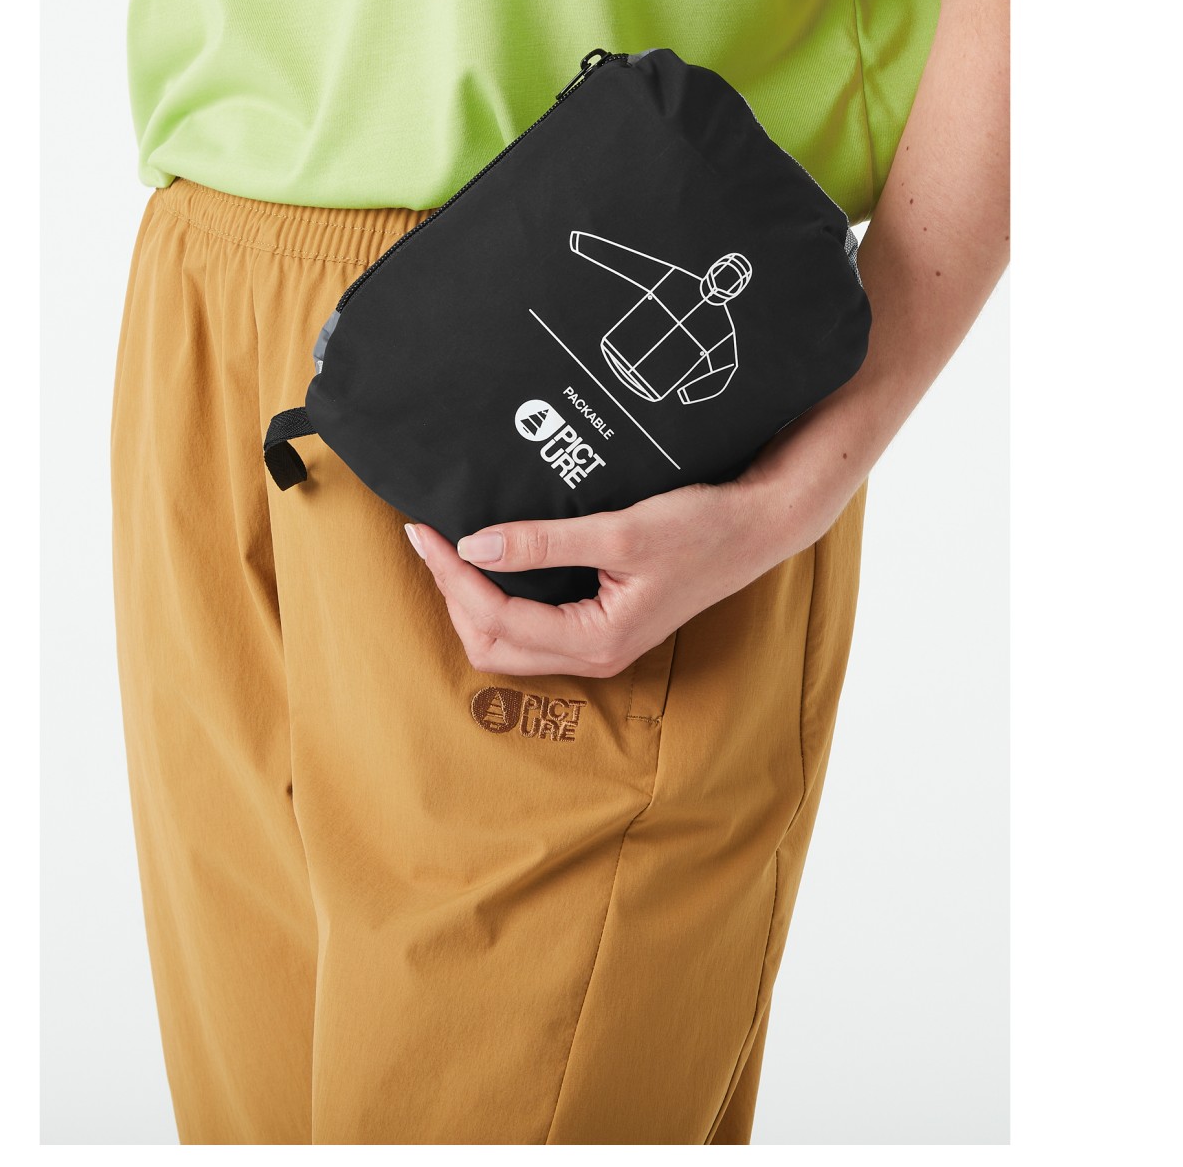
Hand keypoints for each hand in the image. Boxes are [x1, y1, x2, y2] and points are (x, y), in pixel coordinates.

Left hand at [406, 473, 817, 678]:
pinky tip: (490, 561)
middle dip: (453, 595)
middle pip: (493, 645)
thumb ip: (545, 541)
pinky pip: (531, 628)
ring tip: (449, 550)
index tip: (426, 531)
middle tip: (430, 540)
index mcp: (597, 640)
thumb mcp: (620, 530)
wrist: (756, 528)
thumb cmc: (700, 528)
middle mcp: (594, 654)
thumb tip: (476, 544)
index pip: (498, 619)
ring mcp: (597, 644)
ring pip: (509, 643)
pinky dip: (499, 600)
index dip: (453, 577)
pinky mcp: (601, 625)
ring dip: (471, 601)